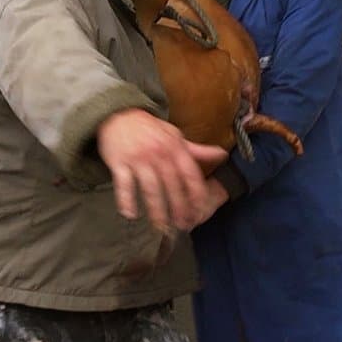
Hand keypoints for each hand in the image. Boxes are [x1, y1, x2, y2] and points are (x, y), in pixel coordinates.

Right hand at [96, 108, 227, 231]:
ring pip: (150, 188)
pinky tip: (130, 214)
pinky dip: (126, 199)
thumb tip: (222, 155)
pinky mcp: (119, 162)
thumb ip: (197, 150)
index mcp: (174, 148)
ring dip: (156, 209)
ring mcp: (138, 158)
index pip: (190, 174)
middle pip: (172, 185)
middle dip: (179, 207)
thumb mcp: (174, 136)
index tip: (200, 211)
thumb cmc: (149, 128)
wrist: (118, 114)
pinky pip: (124, 184)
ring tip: (161, 227)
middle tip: (183, 226)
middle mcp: (159, 153)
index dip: (196, 194)